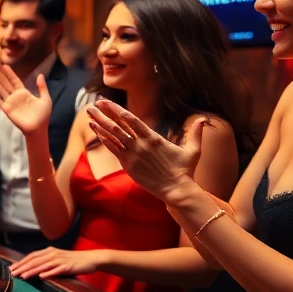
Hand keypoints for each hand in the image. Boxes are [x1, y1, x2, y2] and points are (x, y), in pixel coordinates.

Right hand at [0, 64, 51, 136]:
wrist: (38, 128)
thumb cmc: (43, 115)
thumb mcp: (45, 99)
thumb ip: (42, 87)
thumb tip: (40, 75)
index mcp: (24, 93)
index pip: (15, 80)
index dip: (9, 73)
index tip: (4, 65)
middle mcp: (16, 96)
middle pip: (5, 83)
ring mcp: (11, 103)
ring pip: (1, 90)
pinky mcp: (7, 109)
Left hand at [8, 247, 102, 279]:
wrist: (91, 259)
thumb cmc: (74, 261)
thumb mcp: (58, 259)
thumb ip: (46, 262)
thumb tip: (33, 269)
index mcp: (49, 251)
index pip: (32, 256)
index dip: (21, 262)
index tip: (11, 268)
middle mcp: (53, 254)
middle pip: (35, 260)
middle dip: (22, 267)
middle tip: (12, 273)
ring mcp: (61, 260)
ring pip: (43, 265)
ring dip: (32, 270)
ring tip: (22, 276)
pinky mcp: (68, 267)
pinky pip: (57, 270)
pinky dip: (48, 273)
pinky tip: (41, 277)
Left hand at [86, 99, 201, 200]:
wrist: (176, 190)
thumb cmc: (184, 171)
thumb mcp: (193, 150)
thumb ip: (196, 133)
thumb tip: (203, 118)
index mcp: (153, 138)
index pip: (131, 119)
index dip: (116, 109)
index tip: (105, 101)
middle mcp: (140, 145)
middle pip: (117, 126)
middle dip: (103, 114)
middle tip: (93, 104)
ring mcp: (133, 155)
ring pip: (112, 136)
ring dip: (100, 124)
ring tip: (89, 115)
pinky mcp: (128, 166)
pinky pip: (113, 150)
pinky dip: (104, 139)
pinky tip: (96, 131)